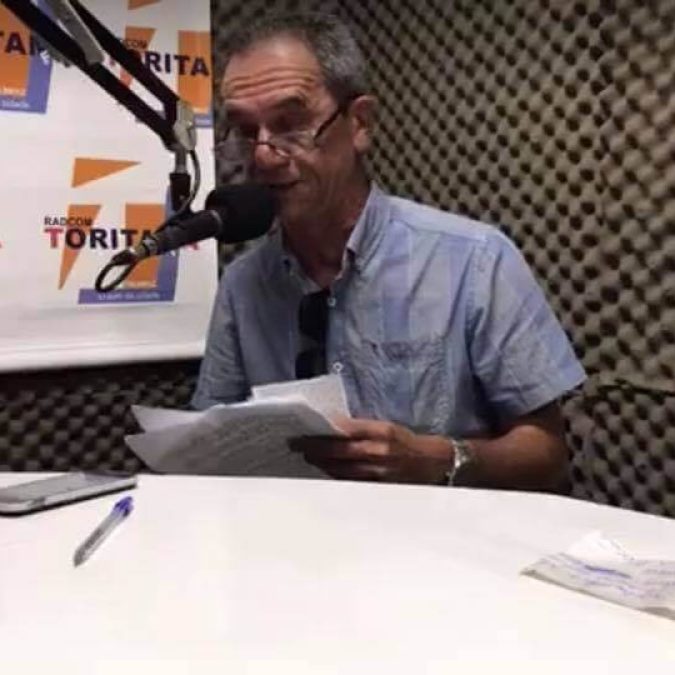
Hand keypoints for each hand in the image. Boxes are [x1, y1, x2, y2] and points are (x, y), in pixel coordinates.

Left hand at [290, 417, 452, 483]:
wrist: (434, 463)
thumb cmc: (407, 442)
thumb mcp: (387, 427)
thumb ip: (361, 428)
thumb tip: (332, 429)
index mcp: (381, 432)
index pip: (343, 430)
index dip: (321, 432)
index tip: (304, 432)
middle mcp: (379, 452)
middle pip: (337, 452)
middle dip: (314, 449)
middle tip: (297, 446)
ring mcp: (378, 472)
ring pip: (340, 469)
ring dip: (321, 464)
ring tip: (308, 457)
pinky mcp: (378, 487)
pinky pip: (350, 482)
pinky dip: (336, 476)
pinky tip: (326, 471)